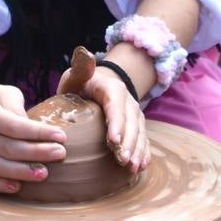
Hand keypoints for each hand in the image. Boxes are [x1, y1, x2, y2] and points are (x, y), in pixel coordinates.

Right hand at [0, 82, 64, 194]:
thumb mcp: (6, 94)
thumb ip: (18, 109)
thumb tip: (33, 130)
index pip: (15, 126)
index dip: (39, 133)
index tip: (61, 136)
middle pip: (9, 148)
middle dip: (37, 152)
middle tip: (60, 153)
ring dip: (23, 172)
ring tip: (44, 173)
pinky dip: (1, 185)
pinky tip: (18, 187)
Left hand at [77, 57, 149, 173]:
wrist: (99, 86)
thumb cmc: (81, 85)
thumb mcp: (77, 76)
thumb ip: (80, 68)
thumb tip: (83, 53)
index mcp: (112, 89)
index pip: (115, 106)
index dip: (116, 124)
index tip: (113, 141)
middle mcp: (128, 101)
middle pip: (131, 123)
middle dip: (128, 143)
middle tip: (123, 161)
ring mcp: (135, 114)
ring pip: (139, 133)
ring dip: (138, 150)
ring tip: (133, 168)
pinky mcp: (137, 125)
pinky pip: (143, 139)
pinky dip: (144, 152)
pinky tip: (142, 166)